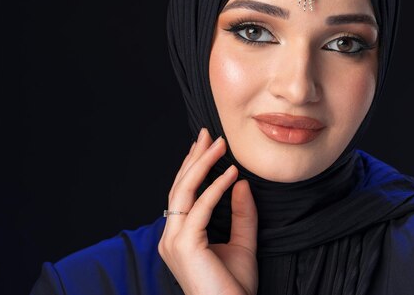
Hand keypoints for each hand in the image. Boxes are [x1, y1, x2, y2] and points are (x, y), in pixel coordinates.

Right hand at [158, 128, 257, 294]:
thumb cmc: (233, 288)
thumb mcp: (242, 244)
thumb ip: (241, 214)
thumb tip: (241, 183)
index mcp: (179, 237)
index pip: (183, 195)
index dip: (192, 168)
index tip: (205, 146)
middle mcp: (170, 237)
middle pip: (179, 188)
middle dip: (194, 158)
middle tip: (208, 134)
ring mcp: (173, 241)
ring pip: (184, 192)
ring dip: (202, 165)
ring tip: (218, 144)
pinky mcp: (184, 245)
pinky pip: (200, 209)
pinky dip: (216, 188)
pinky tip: (230, 173)